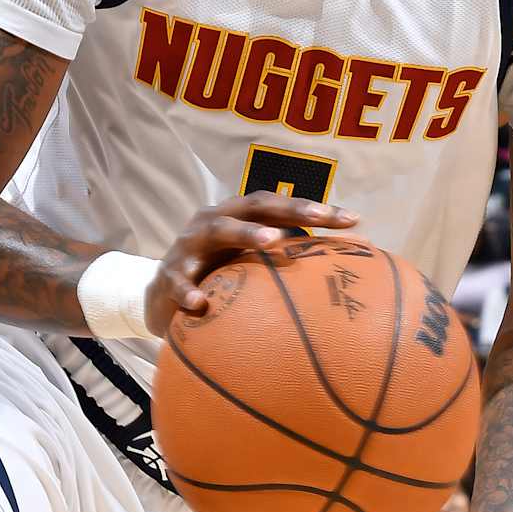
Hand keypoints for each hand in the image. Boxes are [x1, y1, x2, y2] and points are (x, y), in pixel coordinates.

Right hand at [147, 193, 359, 338]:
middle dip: (288, 208)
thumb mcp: (246, 266)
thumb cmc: (215, 279)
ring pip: (216, 230)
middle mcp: (213, 222)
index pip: (279, 206)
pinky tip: (202, 305)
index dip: (314, 209)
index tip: (354, 219)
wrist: (158, 298)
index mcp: (236, 217)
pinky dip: (190, 292)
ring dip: (245, 233)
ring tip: (272, 241)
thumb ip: (282, 261)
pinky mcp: (169, 276)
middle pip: (252, 206)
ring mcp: (189, 246)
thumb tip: (339, 272)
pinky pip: (180, 282)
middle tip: (319, 216)